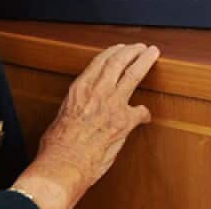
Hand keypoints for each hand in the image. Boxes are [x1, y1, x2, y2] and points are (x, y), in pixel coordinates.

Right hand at [12, 43, 159, 208]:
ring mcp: (112, 104)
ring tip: (151, 55)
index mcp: (79, 89)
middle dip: (132, 51)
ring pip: (132, 74)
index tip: (119, 48)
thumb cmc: (58, 145)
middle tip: (141, 47)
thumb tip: (82, 108)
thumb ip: (77, 106)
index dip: (112, 52)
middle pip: (118, 61)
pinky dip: (145, 112)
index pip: (99, 62)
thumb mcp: (63, 114)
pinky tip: (147, 114)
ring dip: (144, 62)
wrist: (64, 163)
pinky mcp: (124, 122)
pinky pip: (141, 111)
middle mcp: (96, 91)